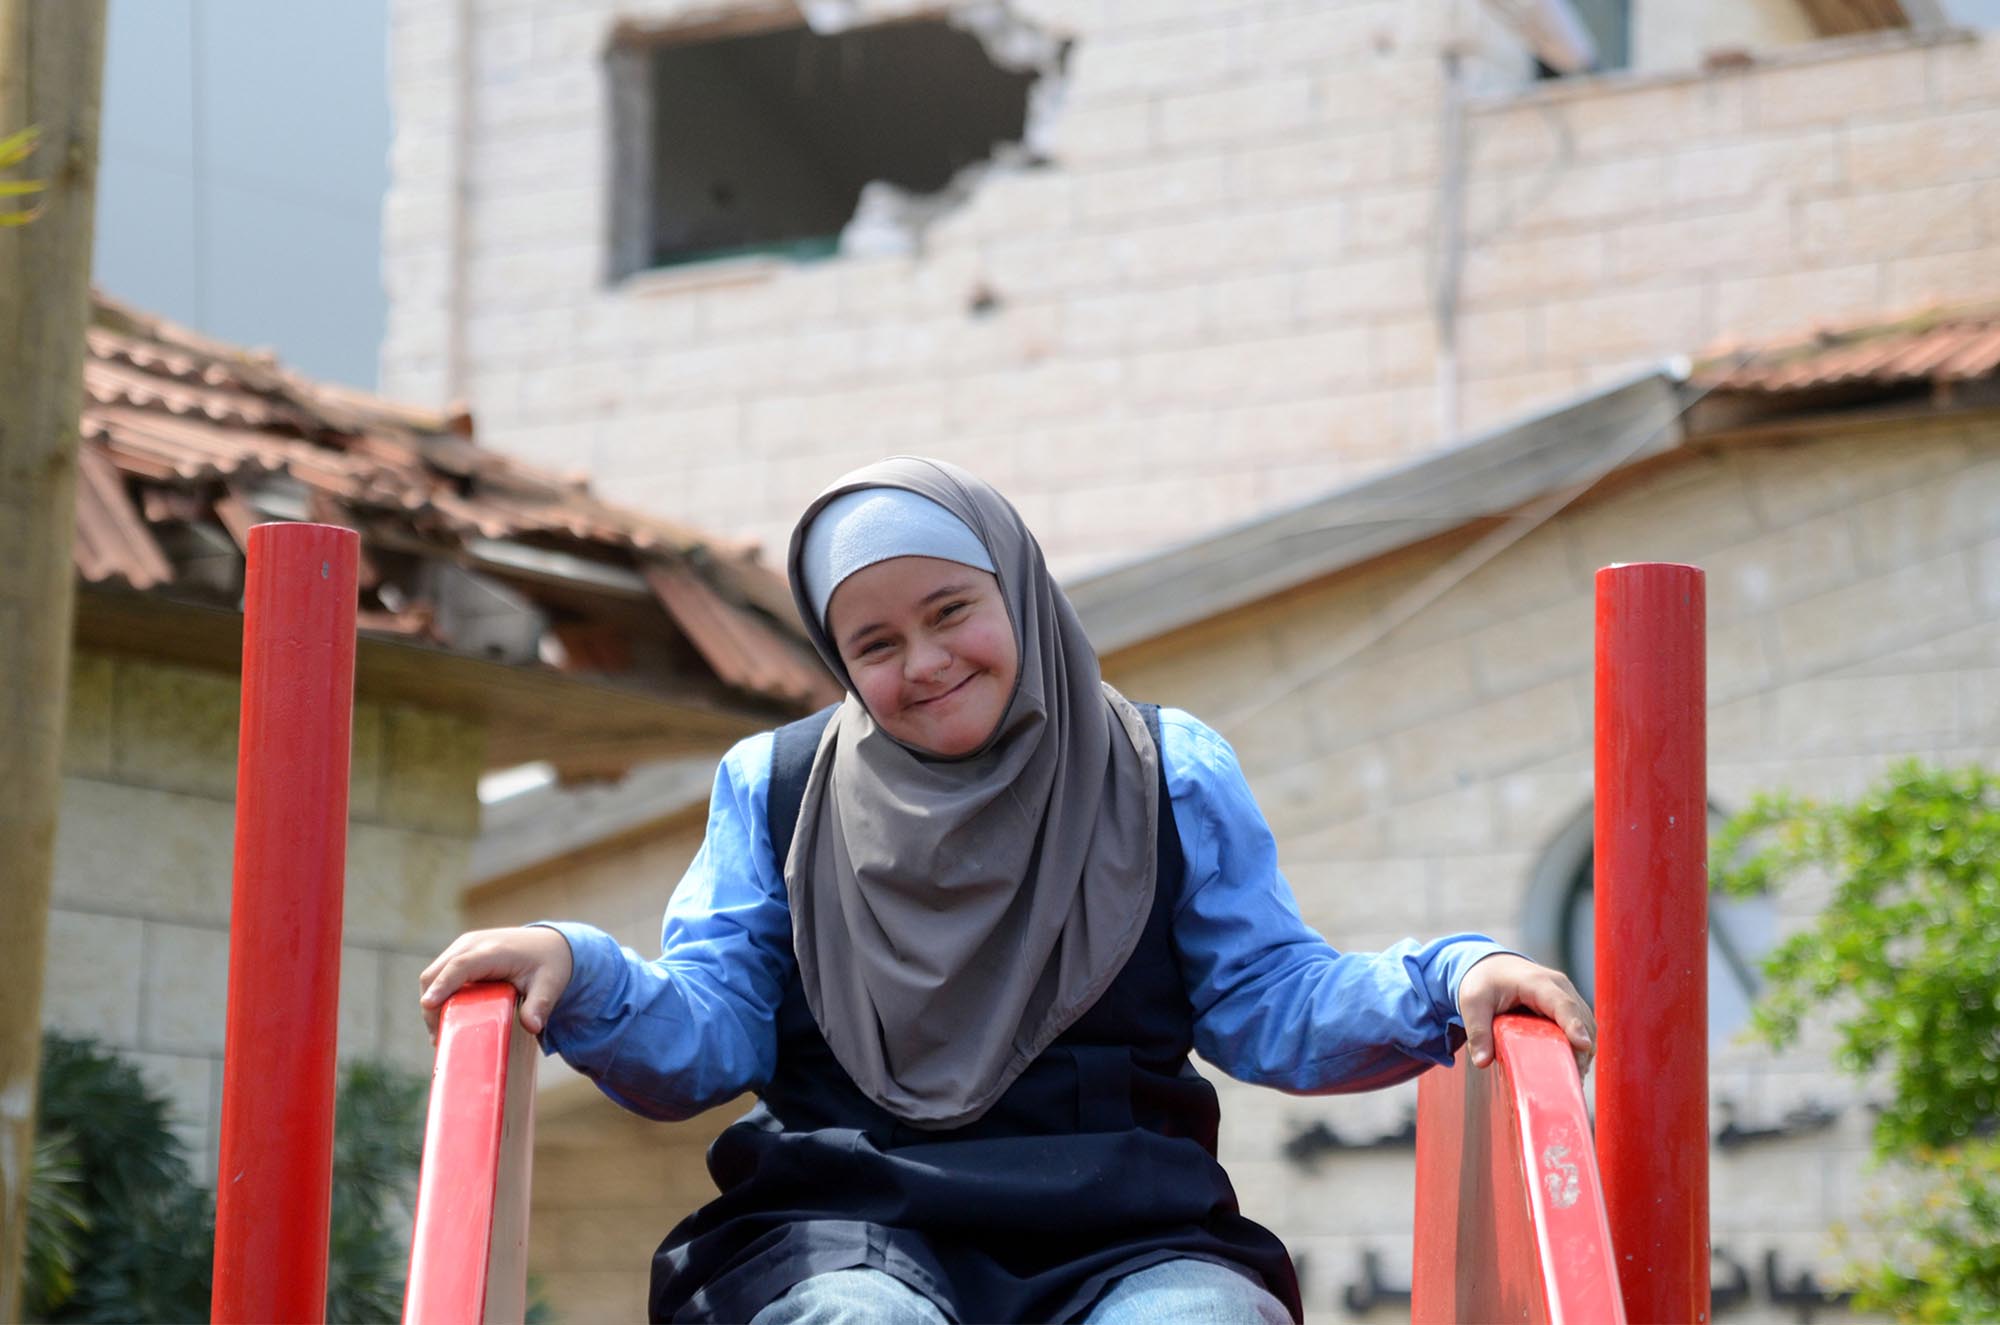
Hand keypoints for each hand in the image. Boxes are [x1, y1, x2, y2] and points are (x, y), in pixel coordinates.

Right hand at [419, 926, 574, 1039]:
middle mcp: (472, 944)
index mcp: (493, 950)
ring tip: (441, 1033)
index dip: (442, 985)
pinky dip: (437, 995)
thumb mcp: (550, 984)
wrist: (548, 943)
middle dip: (431, 1006)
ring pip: (433, 974)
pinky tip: (447, 1018)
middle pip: (436, 973)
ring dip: (432, 1002)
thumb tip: (532, 1027)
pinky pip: (439, 974)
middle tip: (439, 1038)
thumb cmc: (549, 964)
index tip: (428, 1005)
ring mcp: (463, 947)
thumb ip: (540, 1005)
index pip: (460, 966)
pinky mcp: (460, 953)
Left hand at [1458, 953, 1594, 1078]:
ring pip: (1587, 1026)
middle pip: (1581, 1019)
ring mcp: (1568, 997)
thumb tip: (1481, 1062)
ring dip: (1583, 1052)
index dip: (1574, 1025)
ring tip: (1572, 1080)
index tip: (1583, 1045)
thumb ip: (1477, 1031)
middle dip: (1580, 1050)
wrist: (1493, 967)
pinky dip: (1580, 1049)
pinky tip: (1570, 1069)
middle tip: (1572, 1081)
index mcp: (1536, 982)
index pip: (1562, 1004)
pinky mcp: (1569, 1009)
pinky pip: (1582, 1029)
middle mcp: (1559, 987)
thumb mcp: (1473, 1003)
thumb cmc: (1485, 982)